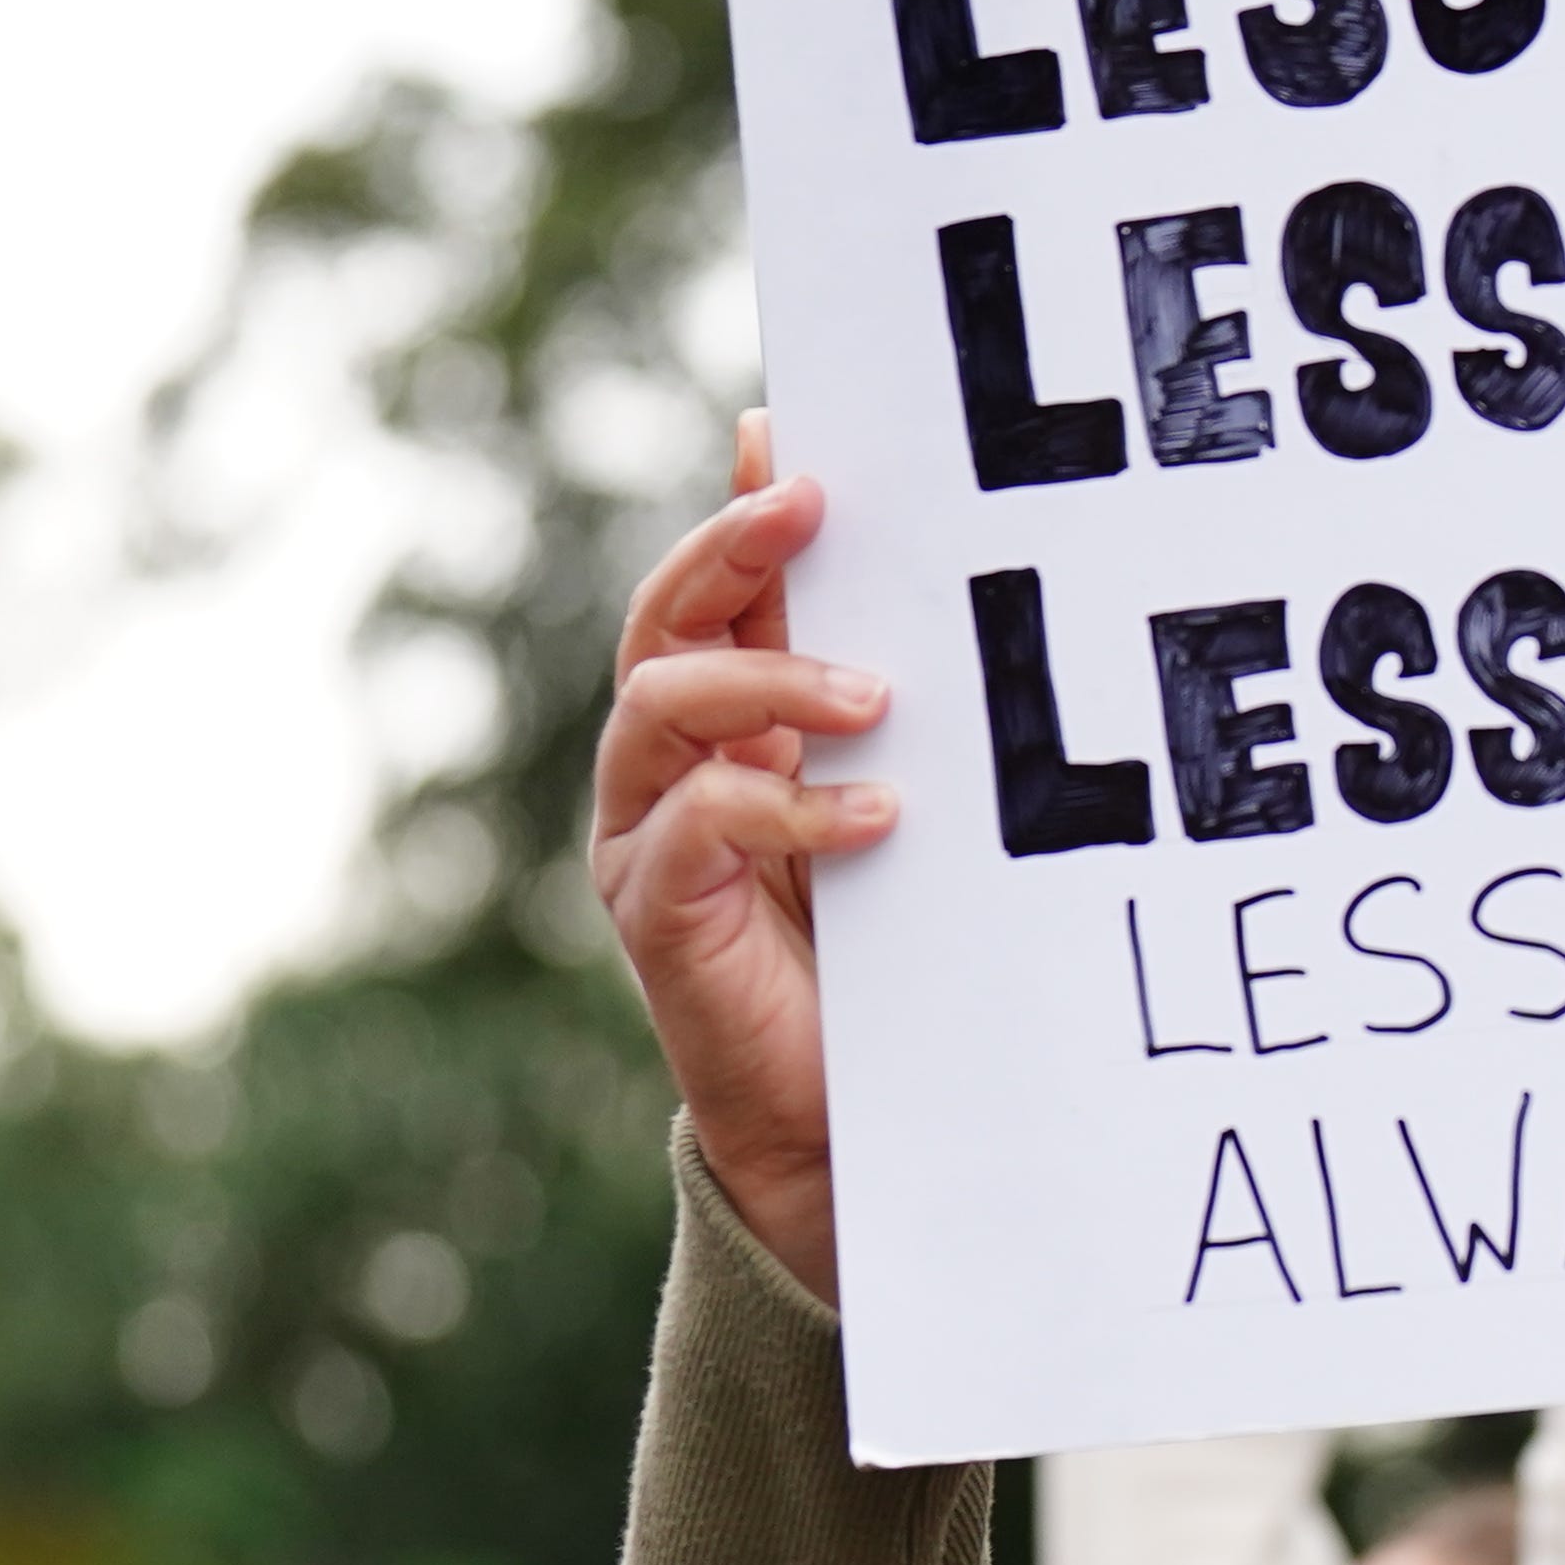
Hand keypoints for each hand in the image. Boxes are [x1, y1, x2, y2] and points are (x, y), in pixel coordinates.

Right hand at [590, 418, 901, 1307]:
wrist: (845, 1119)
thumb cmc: (881, 950)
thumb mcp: (891, 796)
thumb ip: (879, 698)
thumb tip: (915, 575)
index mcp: (722, 721)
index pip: (715, 587)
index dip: (740, 511)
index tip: (796, 446)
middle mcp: (665, 764)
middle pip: (666, 622)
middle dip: (730, 553)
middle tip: (811, 510)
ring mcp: (649, 835)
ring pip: (662, 705)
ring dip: (767, 681)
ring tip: (874, 698)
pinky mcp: (658, 911)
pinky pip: (699, 823)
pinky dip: (788, 804)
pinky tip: (876, 816)